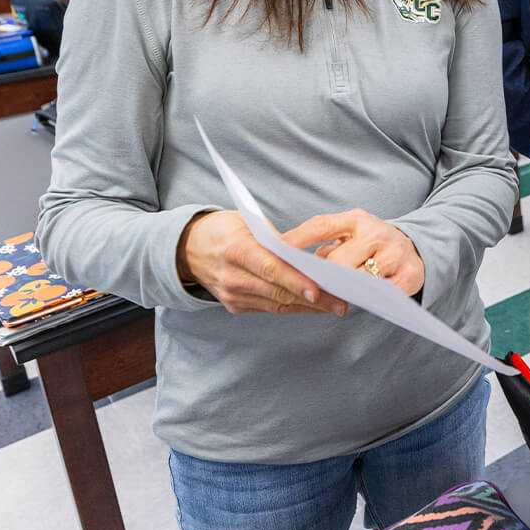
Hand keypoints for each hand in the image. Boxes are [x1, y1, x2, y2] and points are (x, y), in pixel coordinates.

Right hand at [177, 211, 347, 315]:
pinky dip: (293, 307)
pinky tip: (314, 305)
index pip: (271, 268)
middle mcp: (232, 277)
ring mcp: (233, 295)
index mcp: (235, 250)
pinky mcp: (235, 306)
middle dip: (313, 299)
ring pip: (277, 304)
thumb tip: (305, 256)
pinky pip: (270, 308)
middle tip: (341, 302)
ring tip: (335, 305)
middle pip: (278, 291)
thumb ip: (275, 239)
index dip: (296, 281)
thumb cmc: (222, 229)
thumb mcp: (247, 221)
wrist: (188, 249)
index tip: (319, 290)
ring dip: (308, 307)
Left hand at [285, 209, 425, 297]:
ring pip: (357, 280)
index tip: (276, 249)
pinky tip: (359, 300)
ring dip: (342, 290)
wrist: (417, 249)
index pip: (321, 225)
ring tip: (332, 295)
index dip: (297, 238)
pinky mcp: (408, 276)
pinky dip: (367, 299)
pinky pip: (379, 295)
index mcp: (357, 219)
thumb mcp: (350, 235)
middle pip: (337, 261)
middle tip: (307, 287)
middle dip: (321, 276)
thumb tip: (298, 264)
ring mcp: (395, 254)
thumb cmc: (372, 244)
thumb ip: (326, 245)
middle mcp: (377, 233)